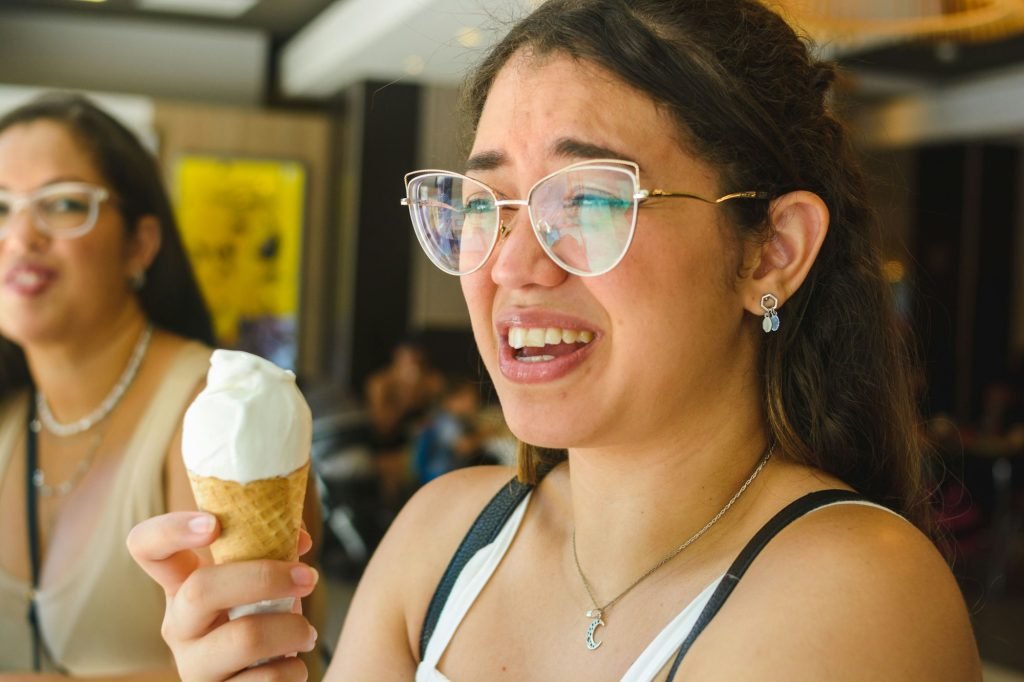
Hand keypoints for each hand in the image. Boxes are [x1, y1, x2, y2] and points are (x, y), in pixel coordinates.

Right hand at [127, 512, 318, 680]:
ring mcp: (193, 667)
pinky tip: (292, 667)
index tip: (212, 524)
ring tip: (307, 633)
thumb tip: (298, 540)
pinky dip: (292, 670)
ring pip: (244, 638)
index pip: (147, 548)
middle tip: (308, 578)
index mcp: (183, 587)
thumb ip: (274, 552)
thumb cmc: (260, 621)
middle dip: (264, 578)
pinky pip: (264, 679)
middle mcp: (179, 626)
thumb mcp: (261, 584)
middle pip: (200, 590)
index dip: (170, 530)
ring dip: (292, 629)